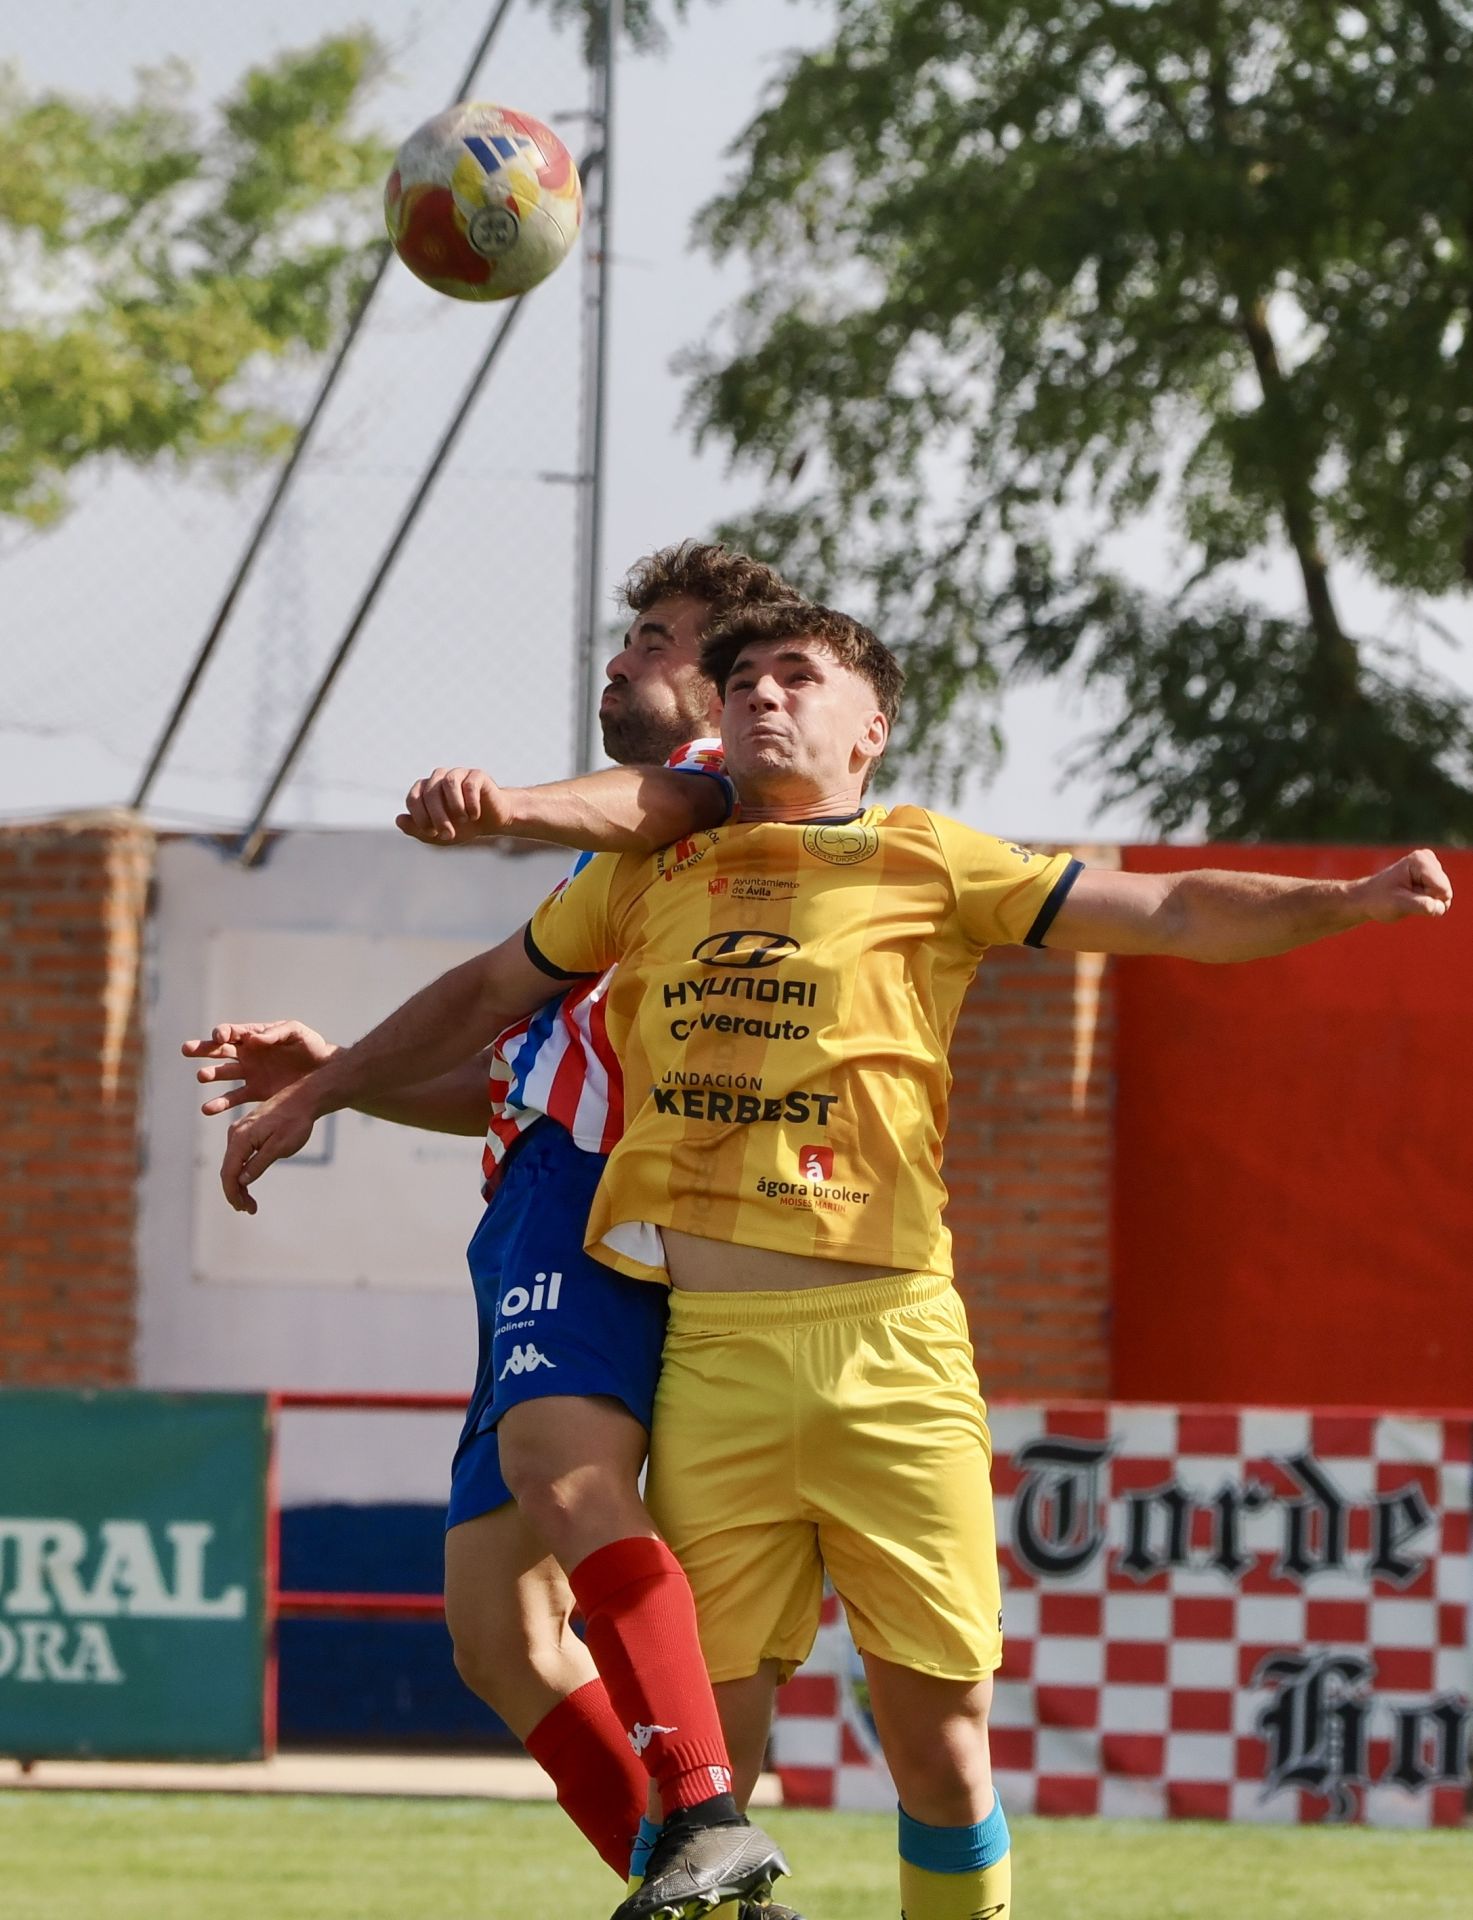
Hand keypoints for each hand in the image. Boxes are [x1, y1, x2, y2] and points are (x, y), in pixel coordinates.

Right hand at [182, 1021, 337, 1116]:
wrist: (323, 1071)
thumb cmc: (310, 1045)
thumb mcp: (296, 1032)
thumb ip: (276, 1033)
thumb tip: (254, 1039)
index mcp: (254, 1036)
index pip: (233, 1032)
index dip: (223, 1033)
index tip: (219, 1037)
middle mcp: (246, 1054)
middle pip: (219, 1051)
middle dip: (203, 1049)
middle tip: (186, 1049)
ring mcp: (248, 1074)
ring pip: (223, 1074)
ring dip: (210, 1074)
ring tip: (202, 1076)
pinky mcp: (254, 1092)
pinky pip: (233, 1098)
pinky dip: (219, 1104)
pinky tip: (207, 1109)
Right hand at [219, 1084, 319, 1214]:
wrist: (304, 1098)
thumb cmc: (296, 1122)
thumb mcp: (280, 1147)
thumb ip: (259, 1164)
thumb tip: (242, 1181)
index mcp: (241, 1137)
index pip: (229, 1172)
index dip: (233, 1193)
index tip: (243, 1208)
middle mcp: (236, 1133)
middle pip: (228, 1169)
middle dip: (236, 1192)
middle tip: (249, 1209)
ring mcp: (240, 1131)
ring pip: (233, 1163)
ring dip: (239, 1183)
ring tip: (250, 1202)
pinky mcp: (248, 1130)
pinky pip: (239, 1154)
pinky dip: (242, 1170)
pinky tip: (249, 1182)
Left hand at [397, 767, 513, 843]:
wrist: (491, 821)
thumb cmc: (462, 827)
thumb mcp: (437, 835)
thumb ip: (416, 829)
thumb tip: (398, 820)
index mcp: (425, 790)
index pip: (413, 798)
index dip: (420, 817)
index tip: (431, 832)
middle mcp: (439, 778)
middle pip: (430, 792)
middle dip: (437, 817)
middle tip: (448, 834)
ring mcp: (458, 773)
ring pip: (448, 783)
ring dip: (454, 806)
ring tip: (464, 820)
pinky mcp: (476, 775)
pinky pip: (469, 784)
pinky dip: (471, 803)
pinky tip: (475, 815)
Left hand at [1356, 848, 1453, 922]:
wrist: (1368, 898)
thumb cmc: (1379, 900)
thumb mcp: (1398, 904)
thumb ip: (1421, 905)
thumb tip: (1441, 907)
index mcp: (1419, 860)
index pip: (1441, 889)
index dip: (1425, 898)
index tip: (1404, 894)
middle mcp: (1428, 859)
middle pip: (1444, 892)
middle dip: (1427, 900)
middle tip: (1405, 897)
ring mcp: (1432, 868)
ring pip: (1444, 896)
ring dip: (1426, 901)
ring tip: (1407, 896)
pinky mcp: (1434, 877)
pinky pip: (1442, 898)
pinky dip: (1428, 902)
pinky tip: (1412, 896)